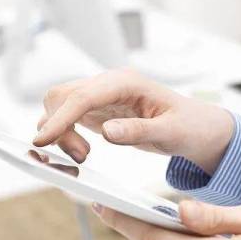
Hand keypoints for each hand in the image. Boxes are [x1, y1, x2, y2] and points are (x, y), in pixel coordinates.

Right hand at [32, 68, 233, 173]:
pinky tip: (79, 152)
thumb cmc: (189, 126)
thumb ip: (140, 131)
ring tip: (84, 156)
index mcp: (127, 82)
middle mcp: (110, 84)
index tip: (42, 141)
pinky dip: (63, 134)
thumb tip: (107, 132)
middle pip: (62, 96)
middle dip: (59, 127)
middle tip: (81, 157)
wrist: (198, 128)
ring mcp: (102, 96)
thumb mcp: (171, 133)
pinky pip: (68, 117)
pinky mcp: (98, 111)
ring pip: (60, 106)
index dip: (60, 118)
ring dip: (60, 132)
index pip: (83, 96)